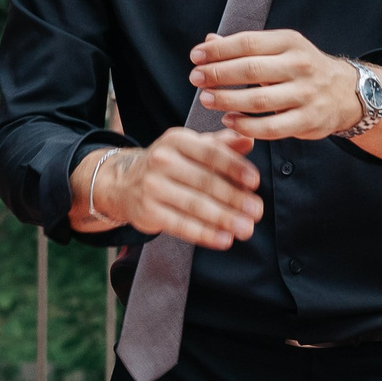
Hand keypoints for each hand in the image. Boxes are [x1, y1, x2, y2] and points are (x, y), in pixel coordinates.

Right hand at [106, 128, 261, 250]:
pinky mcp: (148, 211)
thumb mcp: (192, 148)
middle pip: (205, 181)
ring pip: (194, 205)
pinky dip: (204, 234)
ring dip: (224, 218)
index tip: (255, 181)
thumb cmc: (169, 165)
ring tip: (246, 228)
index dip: (234, 167)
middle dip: (234, 198)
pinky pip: (181, 225)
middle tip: (257, 211)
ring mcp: (152, 186)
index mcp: (177, 140)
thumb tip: (249, 139)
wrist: (124, 183)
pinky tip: (224, 240)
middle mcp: (162, 160)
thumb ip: (221, 144)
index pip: (211, 152)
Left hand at [190, 30, 360, 140]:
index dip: (218, 50)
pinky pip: (272, 127)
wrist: (345, 92)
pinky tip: (229, 120)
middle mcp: (300, 65)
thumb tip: (209, 42)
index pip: (248, 43)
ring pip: (259, 100)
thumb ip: (245, 47)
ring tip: (206, 99)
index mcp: (289, 42)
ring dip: (228, 100)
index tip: (196, 56)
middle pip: (251, 70)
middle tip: (195, 79)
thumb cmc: (302, 69)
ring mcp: (306, 94)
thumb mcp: (279, 49)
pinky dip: (247, 125)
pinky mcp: (308, 120)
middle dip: (218, 74)